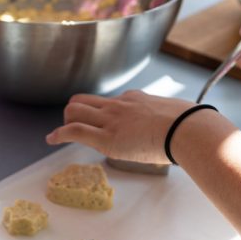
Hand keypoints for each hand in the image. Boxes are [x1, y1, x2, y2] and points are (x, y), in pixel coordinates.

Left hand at [45, 91, 196, 163]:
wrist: (188, 129)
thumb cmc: (189, 126)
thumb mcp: (176, 114)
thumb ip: (167, 118)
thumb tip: (178, 125)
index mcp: (134, 100)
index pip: (109, 102)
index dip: (100, 113)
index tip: (101, 123)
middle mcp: (118, 106)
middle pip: (83, 100)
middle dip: (74, 113)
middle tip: (74, 126)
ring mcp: (110, 121)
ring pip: (74, 111)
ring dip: (65, 122)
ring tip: (61, 134)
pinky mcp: (106, 138)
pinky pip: (74, 131)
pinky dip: (58, 134)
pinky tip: (51, 140)